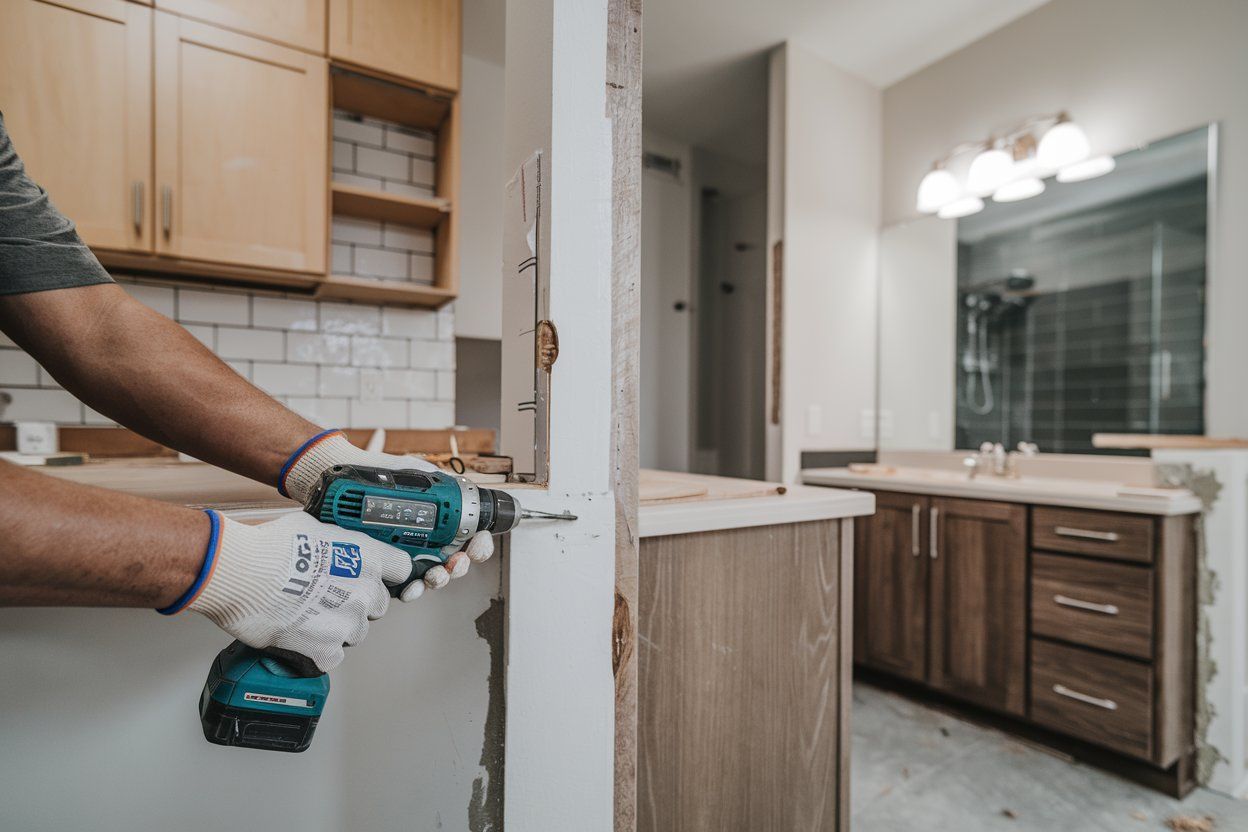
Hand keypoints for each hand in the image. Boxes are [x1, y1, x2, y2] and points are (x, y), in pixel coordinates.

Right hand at [185, 512, 411, 671]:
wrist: (242, 574)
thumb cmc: (270, 547)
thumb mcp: (313, 528)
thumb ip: (337, 543)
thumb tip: (335, 546)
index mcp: (367, 558)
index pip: (400, 569)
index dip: (386, 574)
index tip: (375, 578)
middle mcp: (364, 592)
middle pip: (378, 605)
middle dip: (358, 603)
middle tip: (329, 597)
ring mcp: (347, 624)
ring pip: (355, 633)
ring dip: (337, 628)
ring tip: (308, 615)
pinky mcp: (325, 650)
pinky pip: (331, 656)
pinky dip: (317, 651)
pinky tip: (299, 634)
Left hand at [278, 430, 495, 598]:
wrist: (344, 483)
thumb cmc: (381, 476)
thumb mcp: (416, 472)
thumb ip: (440, 479)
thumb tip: (459, 488)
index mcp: (441, 522)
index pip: (470, 539)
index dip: (480, 544)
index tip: (479, 541)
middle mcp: (429, 543)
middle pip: (456, 564)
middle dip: (461, 567)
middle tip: (458, 562)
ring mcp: (409, 557)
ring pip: (433, 578)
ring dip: (439, 580)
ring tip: (434, 575)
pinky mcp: (388, 568)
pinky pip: (404, 586)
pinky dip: (412, 590)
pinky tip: (410, 588)